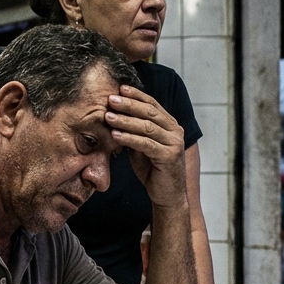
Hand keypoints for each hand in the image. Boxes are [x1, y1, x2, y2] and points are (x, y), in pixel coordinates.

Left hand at [104, 85, 185, 206]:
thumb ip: (134, 131)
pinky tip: (115, 135)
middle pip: (149, 112)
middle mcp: (175, 130)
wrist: (167, 195)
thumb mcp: (141, 146)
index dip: (136, 95)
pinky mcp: (169, 156)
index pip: (152, 104)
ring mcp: (174, 143)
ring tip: (108, 116)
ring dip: (125, 121)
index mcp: (170, 124)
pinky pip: (146, 144)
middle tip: (110, 99)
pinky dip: (129, 138)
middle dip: (128, 104)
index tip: (119, 88)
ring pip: (147, 127)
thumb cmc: (152, 169)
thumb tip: (114, 114)